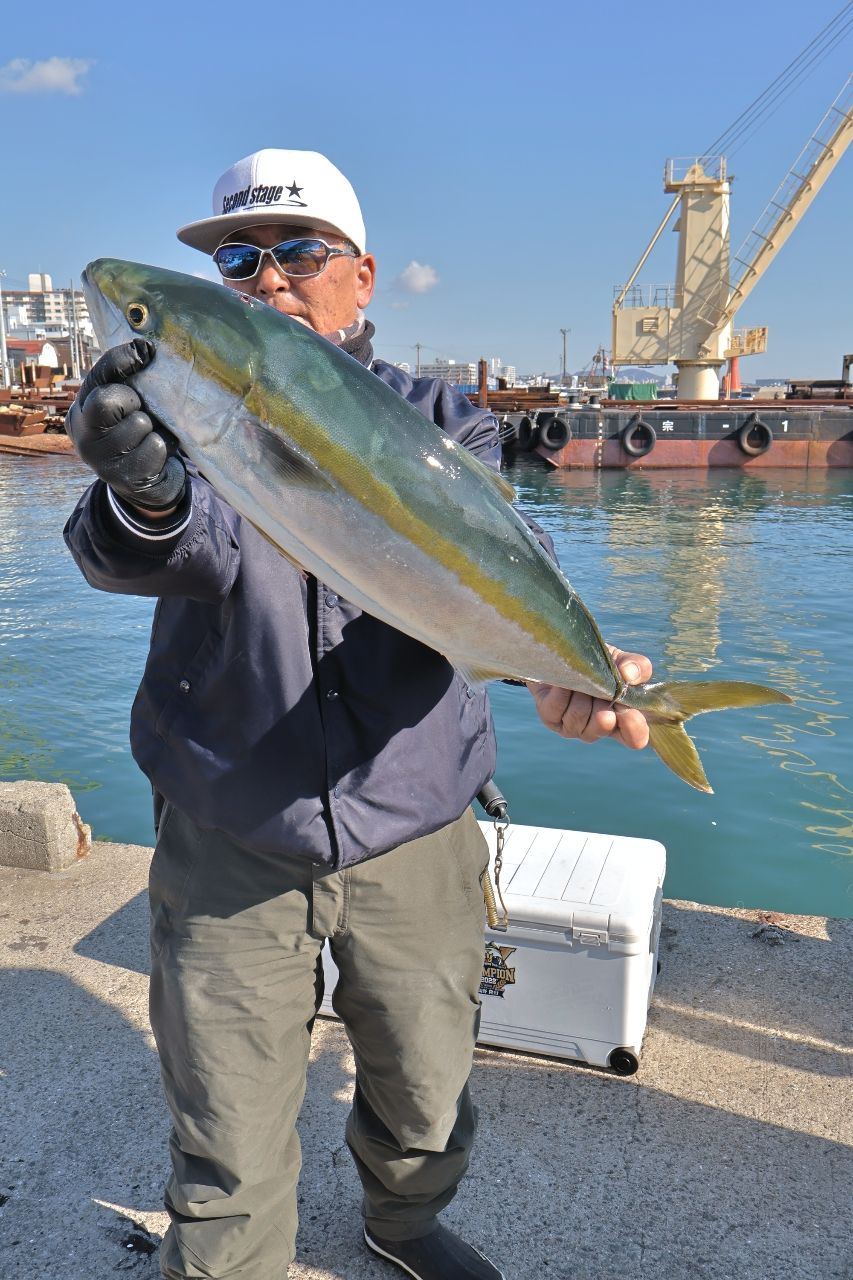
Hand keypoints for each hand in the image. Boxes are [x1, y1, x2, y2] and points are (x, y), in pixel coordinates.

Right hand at [66, 339, 185, 511]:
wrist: (148, 486)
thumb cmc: (139, 435)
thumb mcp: (128, 406)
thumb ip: (129, 381)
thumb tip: (144, 346)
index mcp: (82, 411)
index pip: (97, 377)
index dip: (120, 360)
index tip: (145, 350)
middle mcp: (84, 436)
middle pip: (107, 401)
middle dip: (132, 401)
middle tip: (140, 410)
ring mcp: (101, 460)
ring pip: (138, 424)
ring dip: (154, 427)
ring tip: (151, 435)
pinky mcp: (125, 478)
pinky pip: (154, 447)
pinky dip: (163, 446)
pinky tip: (157, 454)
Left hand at [527, 646, 652, 748]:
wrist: (563, 655)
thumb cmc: (599, 664)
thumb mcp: (621, 662)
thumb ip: (637, 666)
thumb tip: (629, 675)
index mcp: (621, 720)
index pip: (634, 738)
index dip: (634, 729)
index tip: (631, 712)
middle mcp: (597, 729)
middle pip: (603, 725)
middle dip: (602, 703)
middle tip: (601, 686)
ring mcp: (572, 727)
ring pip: (579, 715)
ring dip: (582, 691)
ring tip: (582, 678)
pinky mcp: (550, 718)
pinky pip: (556, 707)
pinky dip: (561, 691)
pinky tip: (564, 682)